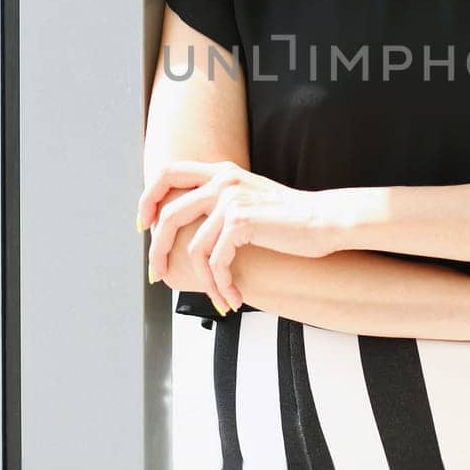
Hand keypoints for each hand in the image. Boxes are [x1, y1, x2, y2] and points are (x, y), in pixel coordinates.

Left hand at [137, 160, 331, 308]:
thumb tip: (187, 231)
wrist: (325, 221)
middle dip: (157, 250)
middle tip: (157, 275)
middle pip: (169, 215)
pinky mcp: (241, 221)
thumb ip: (220, 204)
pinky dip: (222, 284)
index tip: (144, 226)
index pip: (168, 173)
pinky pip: (216, 261)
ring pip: (195, 249)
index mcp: (222, 171)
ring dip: (204, 282)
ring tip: (218, 298)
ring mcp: (231, 199)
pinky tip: (234, 297)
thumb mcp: (250, 200)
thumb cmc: (290, 220)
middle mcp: (223, 179)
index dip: (148, 198)